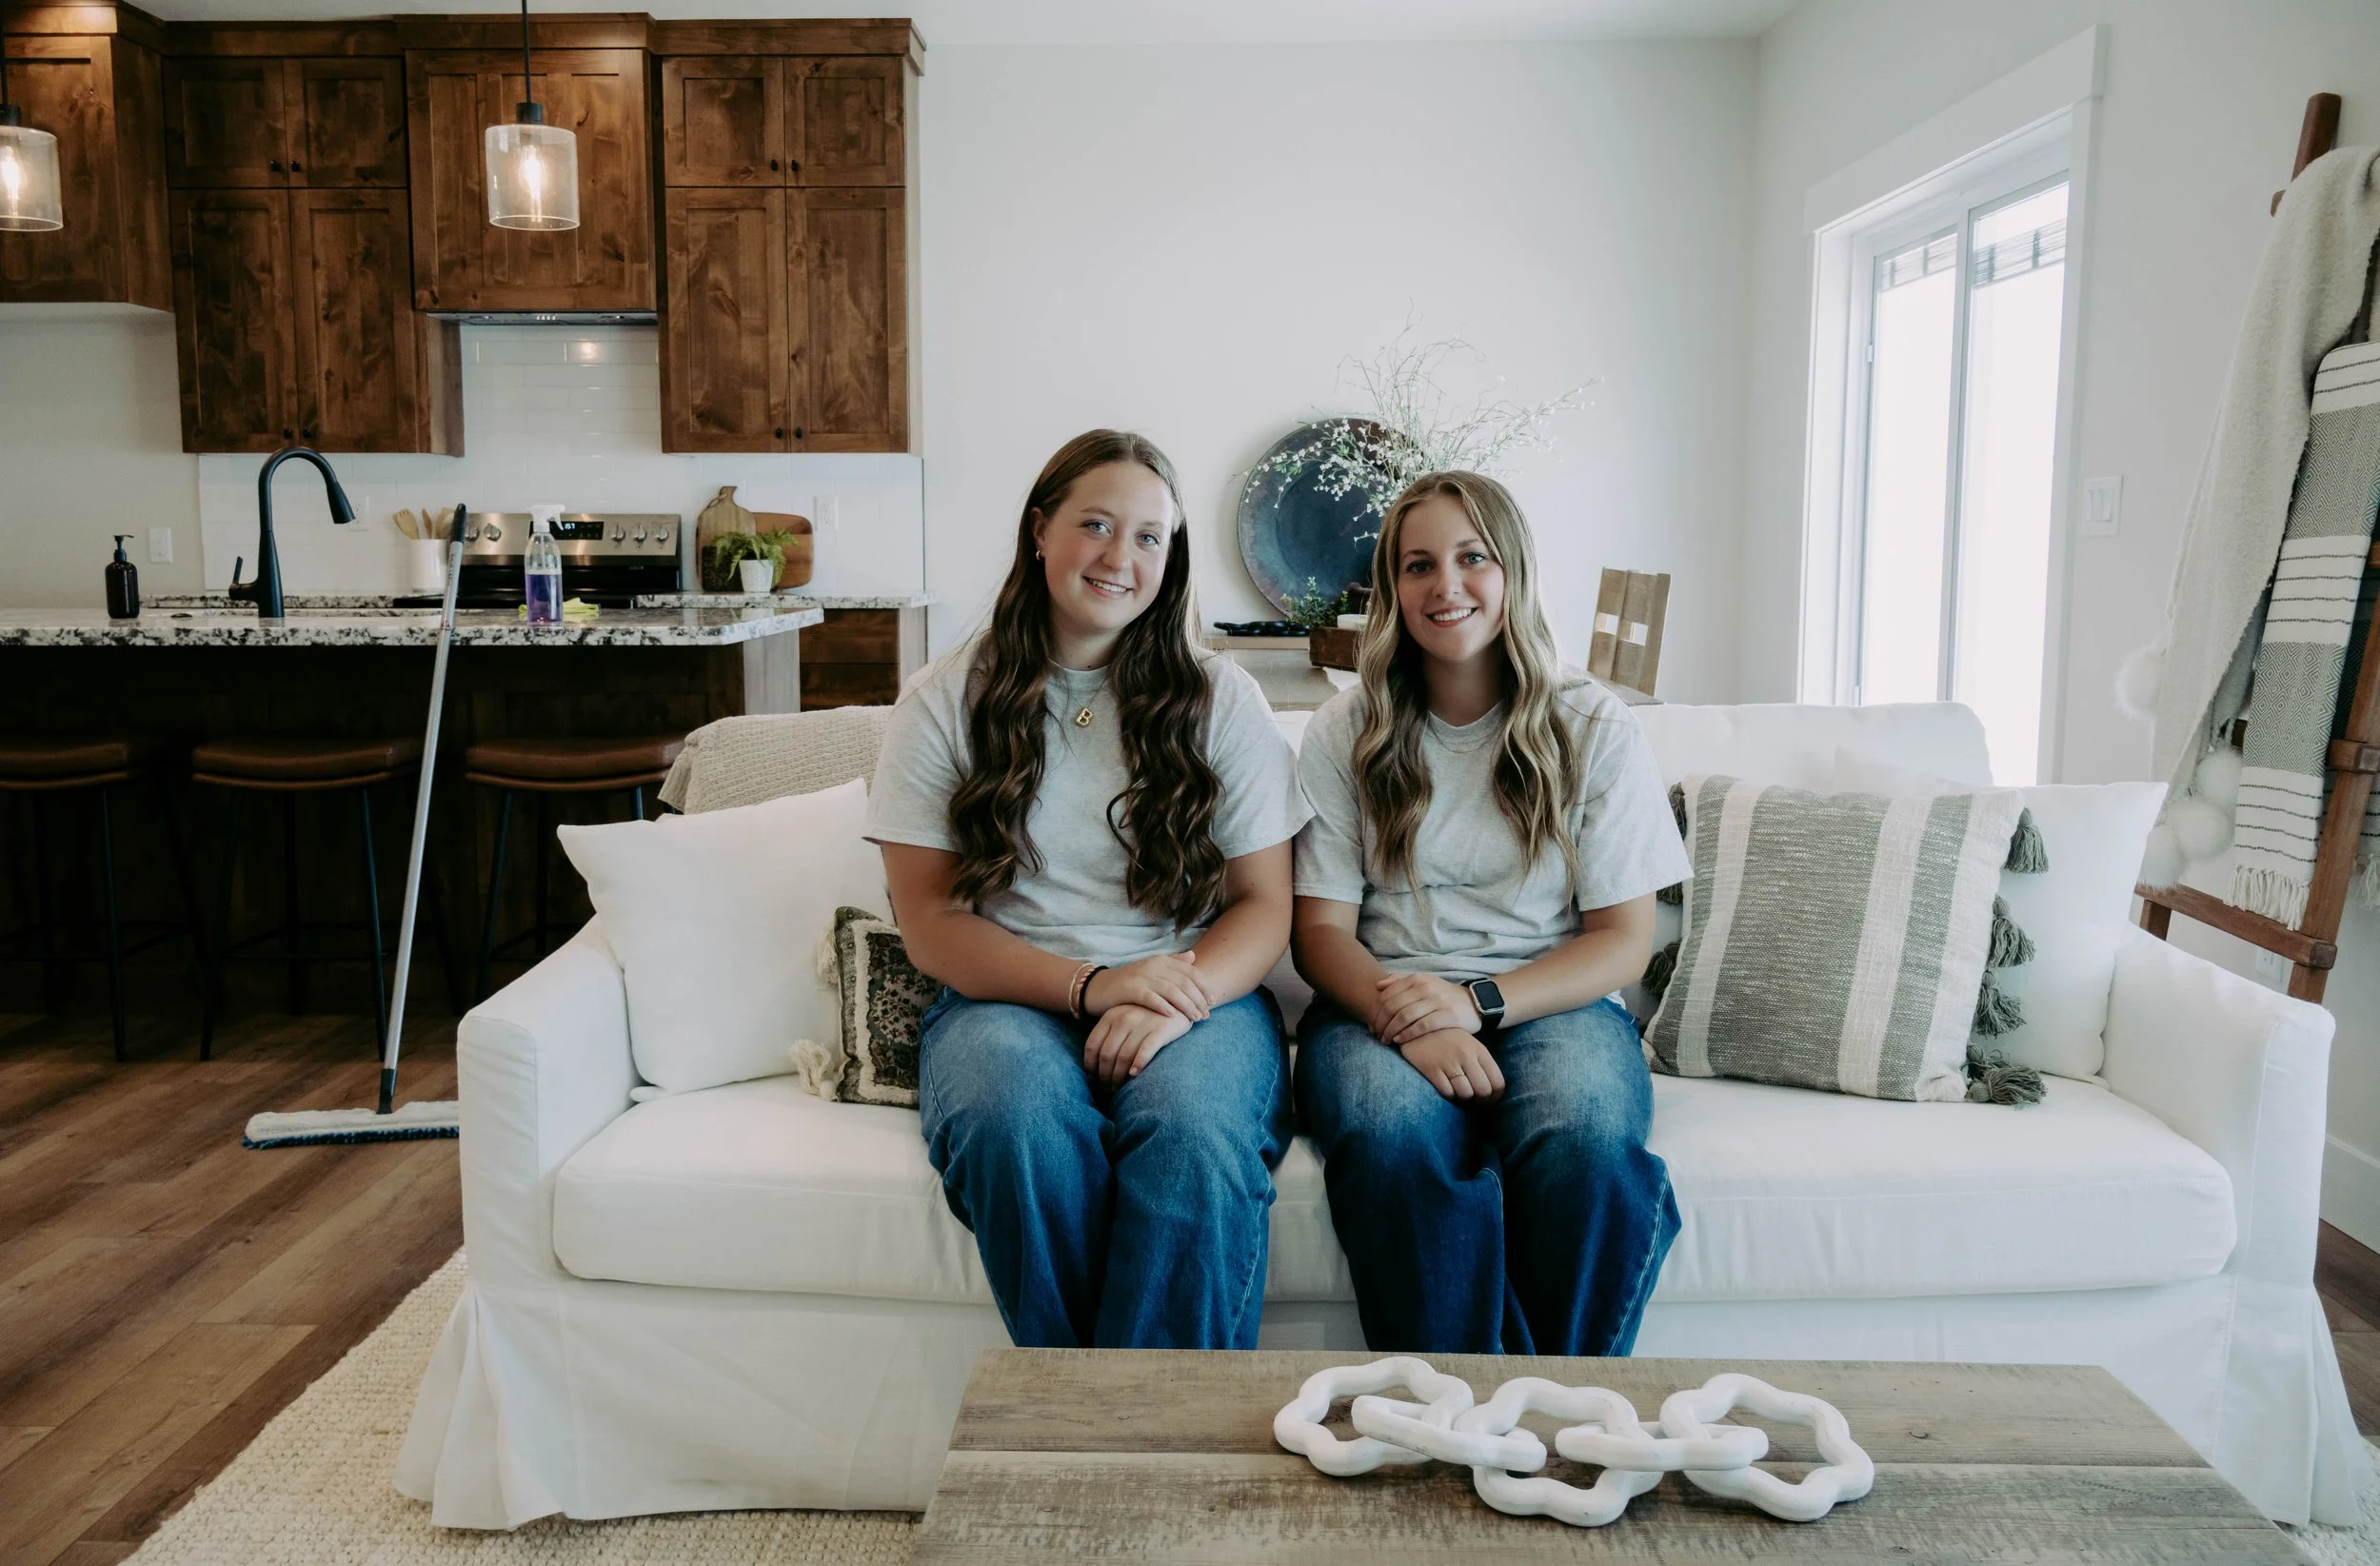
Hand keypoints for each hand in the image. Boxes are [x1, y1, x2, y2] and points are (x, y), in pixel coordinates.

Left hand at [1082, 1003, 1191, 1085]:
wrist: (1179, 1001)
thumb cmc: (1148, 1015)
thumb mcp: (1125, 1017)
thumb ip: (1111, 1034)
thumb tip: (1096, 1063)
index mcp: (1111, 1016)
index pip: (1092, 1045)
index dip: (1090, 1065)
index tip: (1093, 1077)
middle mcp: (1124, 1018)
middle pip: (1107, 1054)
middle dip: (1104, 1075)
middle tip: (1107, 1088)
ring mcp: (1142, 1023)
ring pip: (1124, 1056)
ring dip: (1119, 1077)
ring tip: (1119, 1088)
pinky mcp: (1160, 1029)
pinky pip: (1145, 1051)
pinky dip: (1138, 1065)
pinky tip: (1134, 1075)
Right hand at [1086, 951, 1209, 1022]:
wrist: (1098, 988)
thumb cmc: (1130, 983)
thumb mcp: (1152, 969)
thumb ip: (1173, 962)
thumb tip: (1193, 956)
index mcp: (1162, 960)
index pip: (1191, 971)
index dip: (1204, 986)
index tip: (1213, 1002)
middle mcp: (1154, 965)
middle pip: (1184, 982)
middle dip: (1198, 999)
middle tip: (1206, 1015)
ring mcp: (1142, 976)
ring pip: (1171, 990)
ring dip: (1186, 1005)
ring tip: (1194, 1018)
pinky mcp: (1130, 989)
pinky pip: (1150, 997)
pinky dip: (1163, 1006)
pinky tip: (1172, 1016)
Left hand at [1372, 971, 1481, 1044]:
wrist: (1475, 1003)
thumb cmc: (1443, 995)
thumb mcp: (1424, 982)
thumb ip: (1400, 981)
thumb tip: (1378, 985)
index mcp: (1417, 979)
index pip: (1387, 995)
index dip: (1376, 1012)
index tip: (1372, 1024)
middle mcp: (1425, 988)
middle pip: (1393, 1006)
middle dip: (1381, 1023)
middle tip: (1377, 1035)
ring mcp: (1436, 1001)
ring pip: (1404, 1016)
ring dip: (1391, 1031)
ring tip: (1386, 1040)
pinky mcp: (1447, 1015)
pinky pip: (1421, 1026)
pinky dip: (1407, 1034)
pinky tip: (1400, 1040)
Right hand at [1398, 1028, 1505, 1102]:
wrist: (1419, 1028)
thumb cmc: (1449, 1041)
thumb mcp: (1470, 1045)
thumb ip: (1482, 1065)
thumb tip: (1493, 1091)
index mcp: (1479, 1050)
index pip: (1497, 1082)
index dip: (1495, 1097)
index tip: (1489, 1099)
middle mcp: (1466, 1056)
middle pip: (1483, 1090)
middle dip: (1481, 1101)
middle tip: (1475, 1101)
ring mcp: (1448, 1062)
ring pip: (1466, 1094)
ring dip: (1465, 1101)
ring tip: (1461, 1097)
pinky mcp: (1431, 1069)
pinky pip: (1447, 1093)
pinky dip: (1450, 1096)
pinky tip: (1448, 1091)